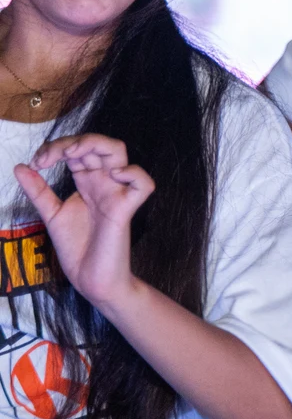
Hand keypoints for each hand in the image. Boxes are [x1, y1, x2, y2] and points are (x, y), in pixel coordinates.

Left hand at [16, 134, 154, 311]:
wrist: (88, 277)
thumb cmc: (75, 247)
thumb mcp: (51, 213)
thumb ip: (38, 190)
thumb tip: (20, 167)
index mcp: (87, 181)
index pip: (78, 149)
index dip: (56, 148)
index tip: (36, 163)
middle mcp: (103, 182)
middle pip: (99, 144)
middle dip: (72, 142)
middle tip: (49, 157)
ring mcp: (116, 193)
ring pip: (118, 152)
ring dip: (94, 144)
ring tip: (71, 155)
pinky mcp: (126, 210)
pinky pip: (143, 184)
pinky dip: (132, 173)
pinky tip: (111, 176)